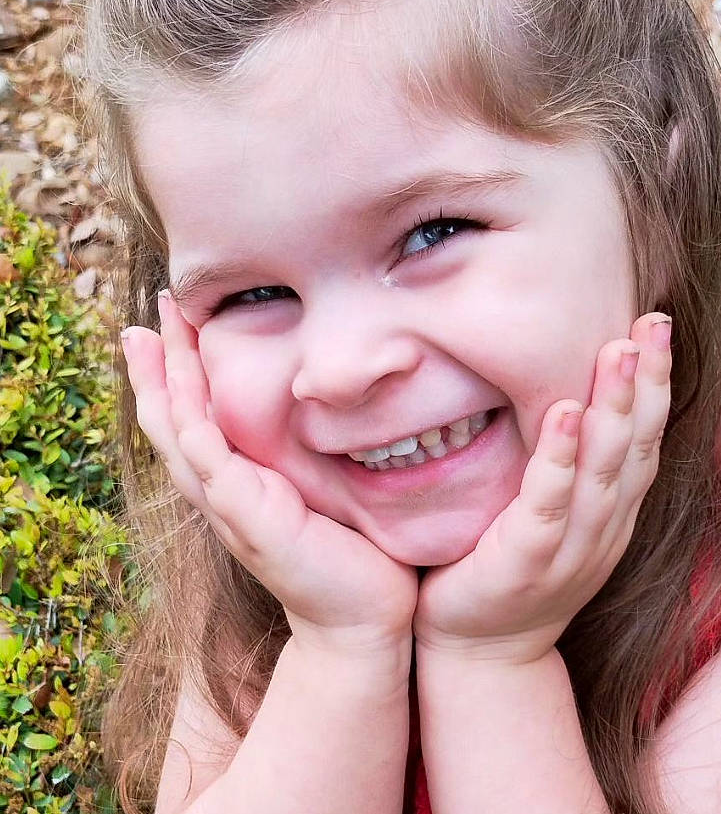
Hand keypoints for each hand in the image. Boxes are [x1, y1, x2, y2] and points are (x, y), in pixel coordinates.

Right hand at [121, 290, 418, 659]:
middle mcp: (221, 490)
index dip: (178, 368)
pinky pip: (208, 461)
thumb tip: (336, 396)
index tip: (174, 318)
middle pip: (172, 416)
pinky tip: (183, 387)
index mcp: (237, 480)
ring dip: (165, 378)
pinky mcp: (248, 518)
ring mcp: (228, 505)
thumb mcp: (326, 483)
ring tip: (156, 328)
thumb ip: (315, 447)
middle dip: (160, 359)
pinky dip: (191, 422)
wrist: (363, 618)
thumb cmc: (353, 549)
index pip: (194, 414)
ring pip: (180, 430)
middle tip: (158, 305)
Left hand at [411, 312, 671, 664]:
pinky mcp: (526, 564)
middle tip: (652, 322)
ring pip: (603, 471)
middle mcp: (604, 527)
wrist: (480, 655)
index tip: (657, 323)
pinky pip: (547, 505)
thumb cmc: (510, 565)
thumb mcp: (554, 509)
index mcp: (614, 510)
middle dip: (648, 381)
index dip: (657, 382)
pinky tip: (562, 413)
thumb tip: (567, 382)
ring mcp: (570, 549)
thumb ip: (569, 458)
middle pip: (637, 445)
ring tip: (617, 351)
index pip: (647, 437)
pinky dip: (558, 458)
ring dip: (613, 408)